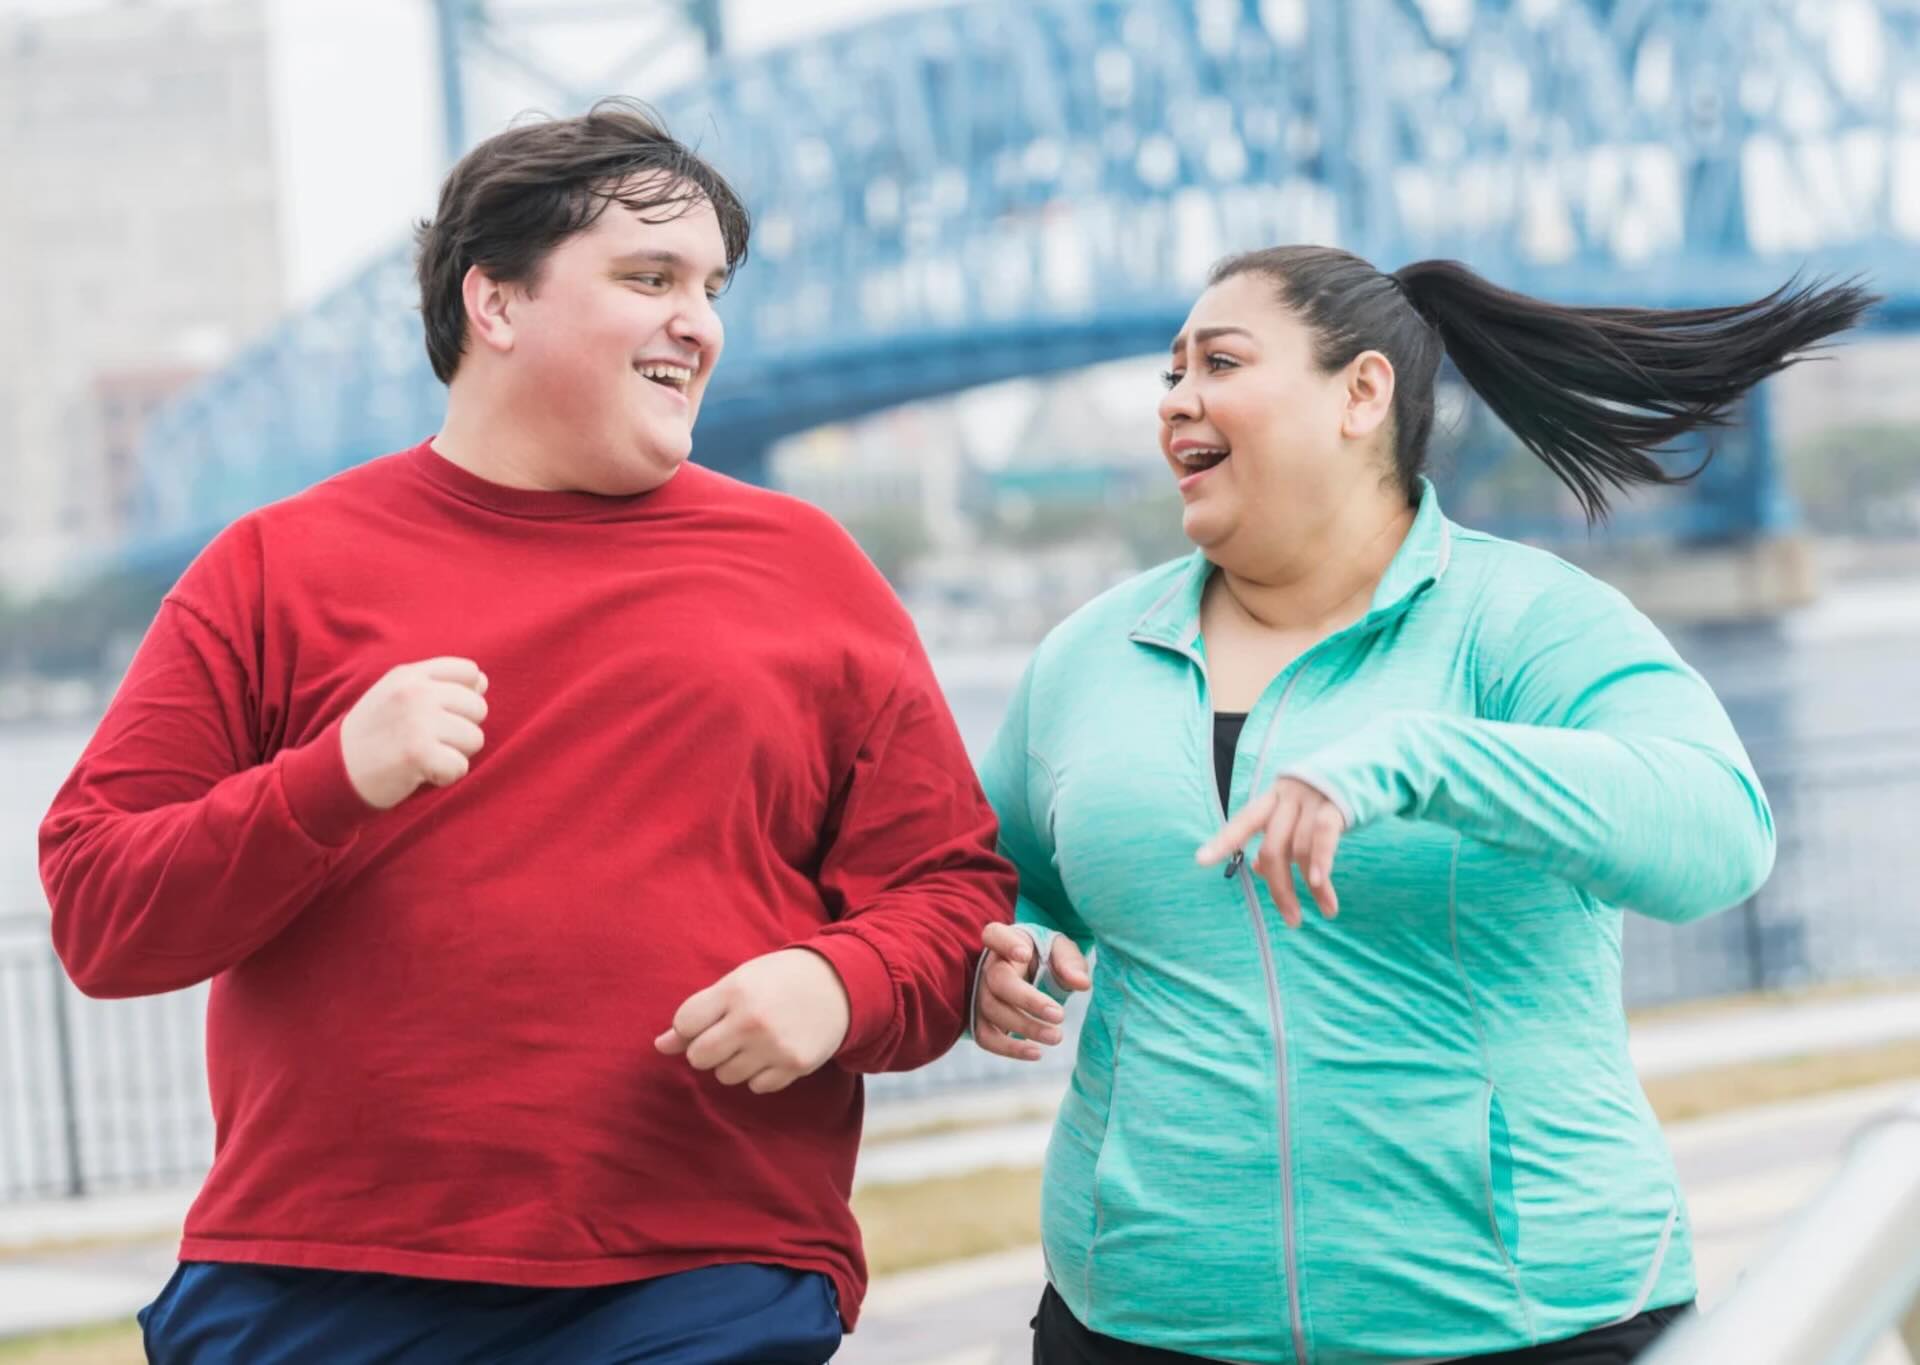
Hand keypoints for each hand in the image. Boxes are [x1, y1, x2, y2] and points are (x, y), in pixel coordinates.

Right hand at [340, 657, 488, 809]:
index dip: (466, 697)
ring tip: (423, 756)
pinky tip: (420, 773)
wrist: (334, 771)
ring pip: (475, 739)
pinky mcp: (418, 753)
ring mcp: (417, 721)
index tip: (441, 715)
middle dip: (461, 730)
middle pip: (478, 708)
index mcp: (410, 675)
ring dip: (454, 755)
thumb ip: (437, 686)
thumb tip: (483, 682)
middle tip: (427, 741)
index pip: (470, 672)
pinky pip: (461, 767)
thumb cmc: (373, 735)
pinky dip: (445, 776)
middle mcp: (415, 692)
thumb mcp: (396, 696)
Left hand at [655, 948, 850, 1094]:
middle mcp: (752, 1021)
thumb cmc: (777, 980)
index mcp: (735, 991)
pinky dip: (760, 1074)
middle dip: (706, 1050)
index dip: (690, 1026)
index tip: (708, 1017)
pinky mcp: (795, 1065)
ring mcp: (775, 1046)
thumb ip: (698, 1013)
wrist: (838, 984)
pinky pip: (756, 1086)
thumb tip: (659, 1046)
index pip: (684, 1024)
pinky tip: (773, 1051)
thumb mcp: (736, 983)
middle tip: (727, 1034)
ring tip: (754, 1040)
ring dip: (733, 1062)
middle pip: (699, 1057)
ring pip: (726, 1076)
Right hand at [973, 922, 1090, 1061]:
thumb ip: (1070, 962)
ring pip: (992, 1011)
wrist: (1029, 974)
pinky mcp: (980, 1019)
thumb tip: (1081, 984)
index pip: (994, 934)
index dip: (1005, 944)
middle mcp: (988, 966)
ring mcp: (980, 993)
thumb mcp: (1060, 951)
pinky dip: (1009, 1048)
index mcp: (1004, 941)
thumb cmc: (1044, 957)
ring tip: (1056, 1037)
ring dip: (1025, 1027)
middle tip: (1060, 1015)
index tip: (1025, 954)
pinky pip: (985, 1037)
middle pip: (997, 982)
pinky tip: (1036, 1053)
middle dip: (1028, 1000)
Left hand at [1196, 777, 1344, 928]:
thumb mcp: (1298, 814)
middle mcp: (1287, 796)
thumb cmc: (1327, 799)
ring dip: (1314, 887)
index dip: (1222, 841)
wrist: (1368, 766)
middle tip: (1292, 920)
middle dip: (1279, 887)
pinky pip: (1323, 835)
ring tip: (1327, 911)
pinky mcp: (1337, 804)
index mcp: (1272, 798)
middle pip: (1272, 847)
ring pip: (1300, 849)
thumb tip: (1257, 868)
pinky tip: (1319, 883)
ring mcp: (1312, 798)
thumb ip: (1278, 838)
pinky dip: (1320, 860)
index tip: (1200, 860)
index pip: (1242, 821)